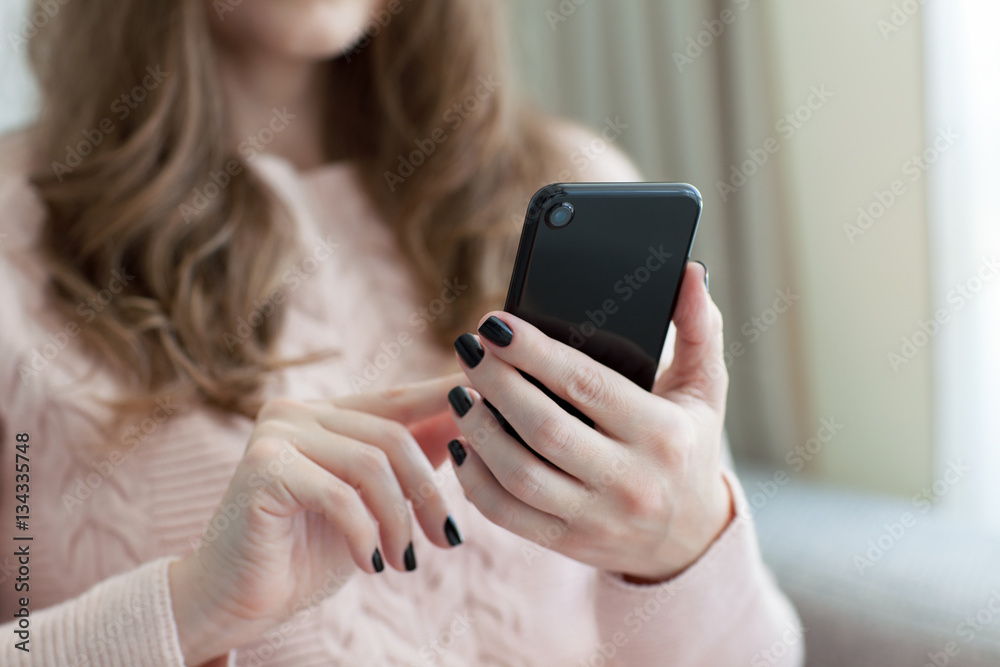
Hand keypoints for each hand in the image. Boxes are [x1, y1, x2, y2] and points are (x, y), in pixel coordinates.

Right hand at [169, 373, 464, 664]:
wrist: (237, 600)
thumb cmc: (306, 552)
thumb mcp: (375, 503)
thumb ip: (411, 459)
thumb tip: (467, 419)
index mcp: (326, 414)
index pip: (400, 399)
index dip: (447, 402)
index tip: (494, 407)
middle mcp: (298, 411)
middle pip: (393, 436)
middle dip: (430, 493)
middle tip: (448, 540)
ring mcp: (276, 432)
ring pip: (372, 464)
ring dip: (399, 520)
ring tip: (405, 561)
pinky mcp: (263, 466)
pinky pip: (340, 495)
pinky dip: (364, 533)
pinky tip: (370, 564)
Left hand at [446, 261, 732, 581]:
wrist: (690, 539)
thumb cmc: (689, 447)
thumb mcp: (705, 390)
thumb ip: (698, 329)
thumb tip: (689, 272)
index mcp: (662, 434)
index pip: (587, 385)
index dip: (534, 352)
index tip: (495, 323)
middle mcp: (631, 481)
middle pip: (544, 428)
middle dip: (496, 383)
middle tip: (468, 347)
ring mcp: (597, 518)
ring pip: (519, 475)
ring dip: (479, 429)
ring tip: (459, 391)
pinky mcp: (568, 543)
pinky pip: (508, 514)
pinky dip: (475, 480)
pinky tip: (462, 444)